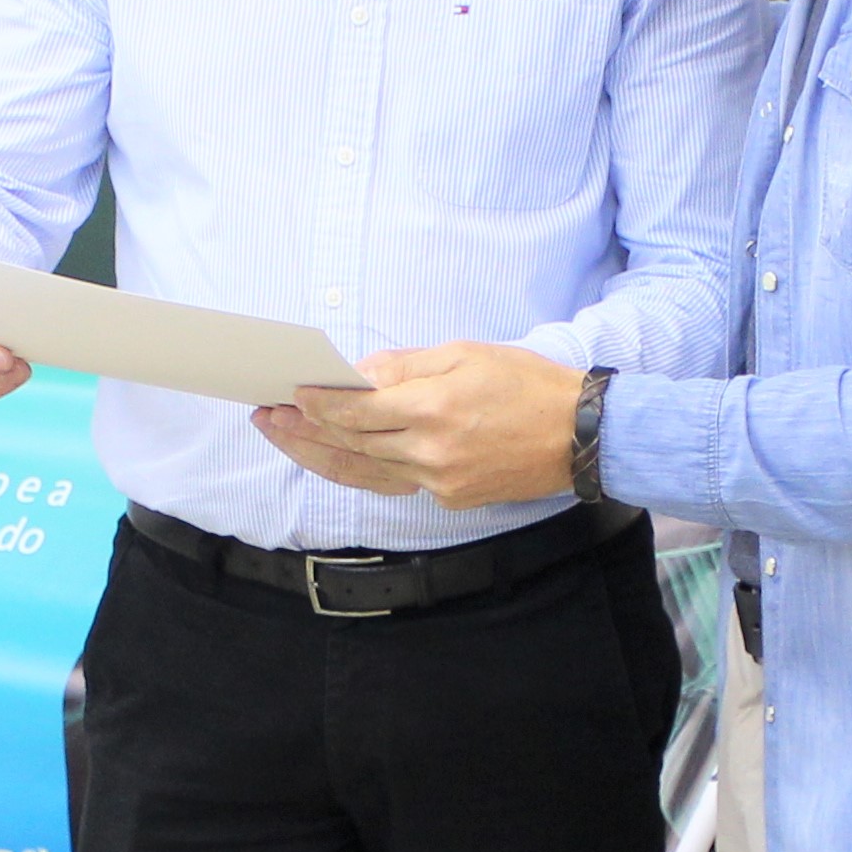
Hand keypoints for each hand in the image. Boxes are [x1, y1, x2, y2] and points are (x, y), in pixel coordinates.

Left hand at [260, 342, 585, 511]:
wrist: (582, 435)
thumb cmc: (528, 384)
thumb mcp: (467, 353)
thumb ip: (408, 365)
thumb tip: (361, 375)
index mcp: (434, 409)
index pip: (356, 411)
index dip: (317, 405)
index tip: (289, 395)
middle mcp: (431, 452)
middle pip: (352, 444)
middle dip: (305, 431)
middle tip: (269, 418)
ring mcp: (440, 481)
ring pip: (366, 470)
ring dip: (322, 455)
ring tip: (289, 440)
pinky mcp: (451, 497)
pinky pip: (397, 482)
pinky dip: (367, 467)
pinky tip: (342, 454)